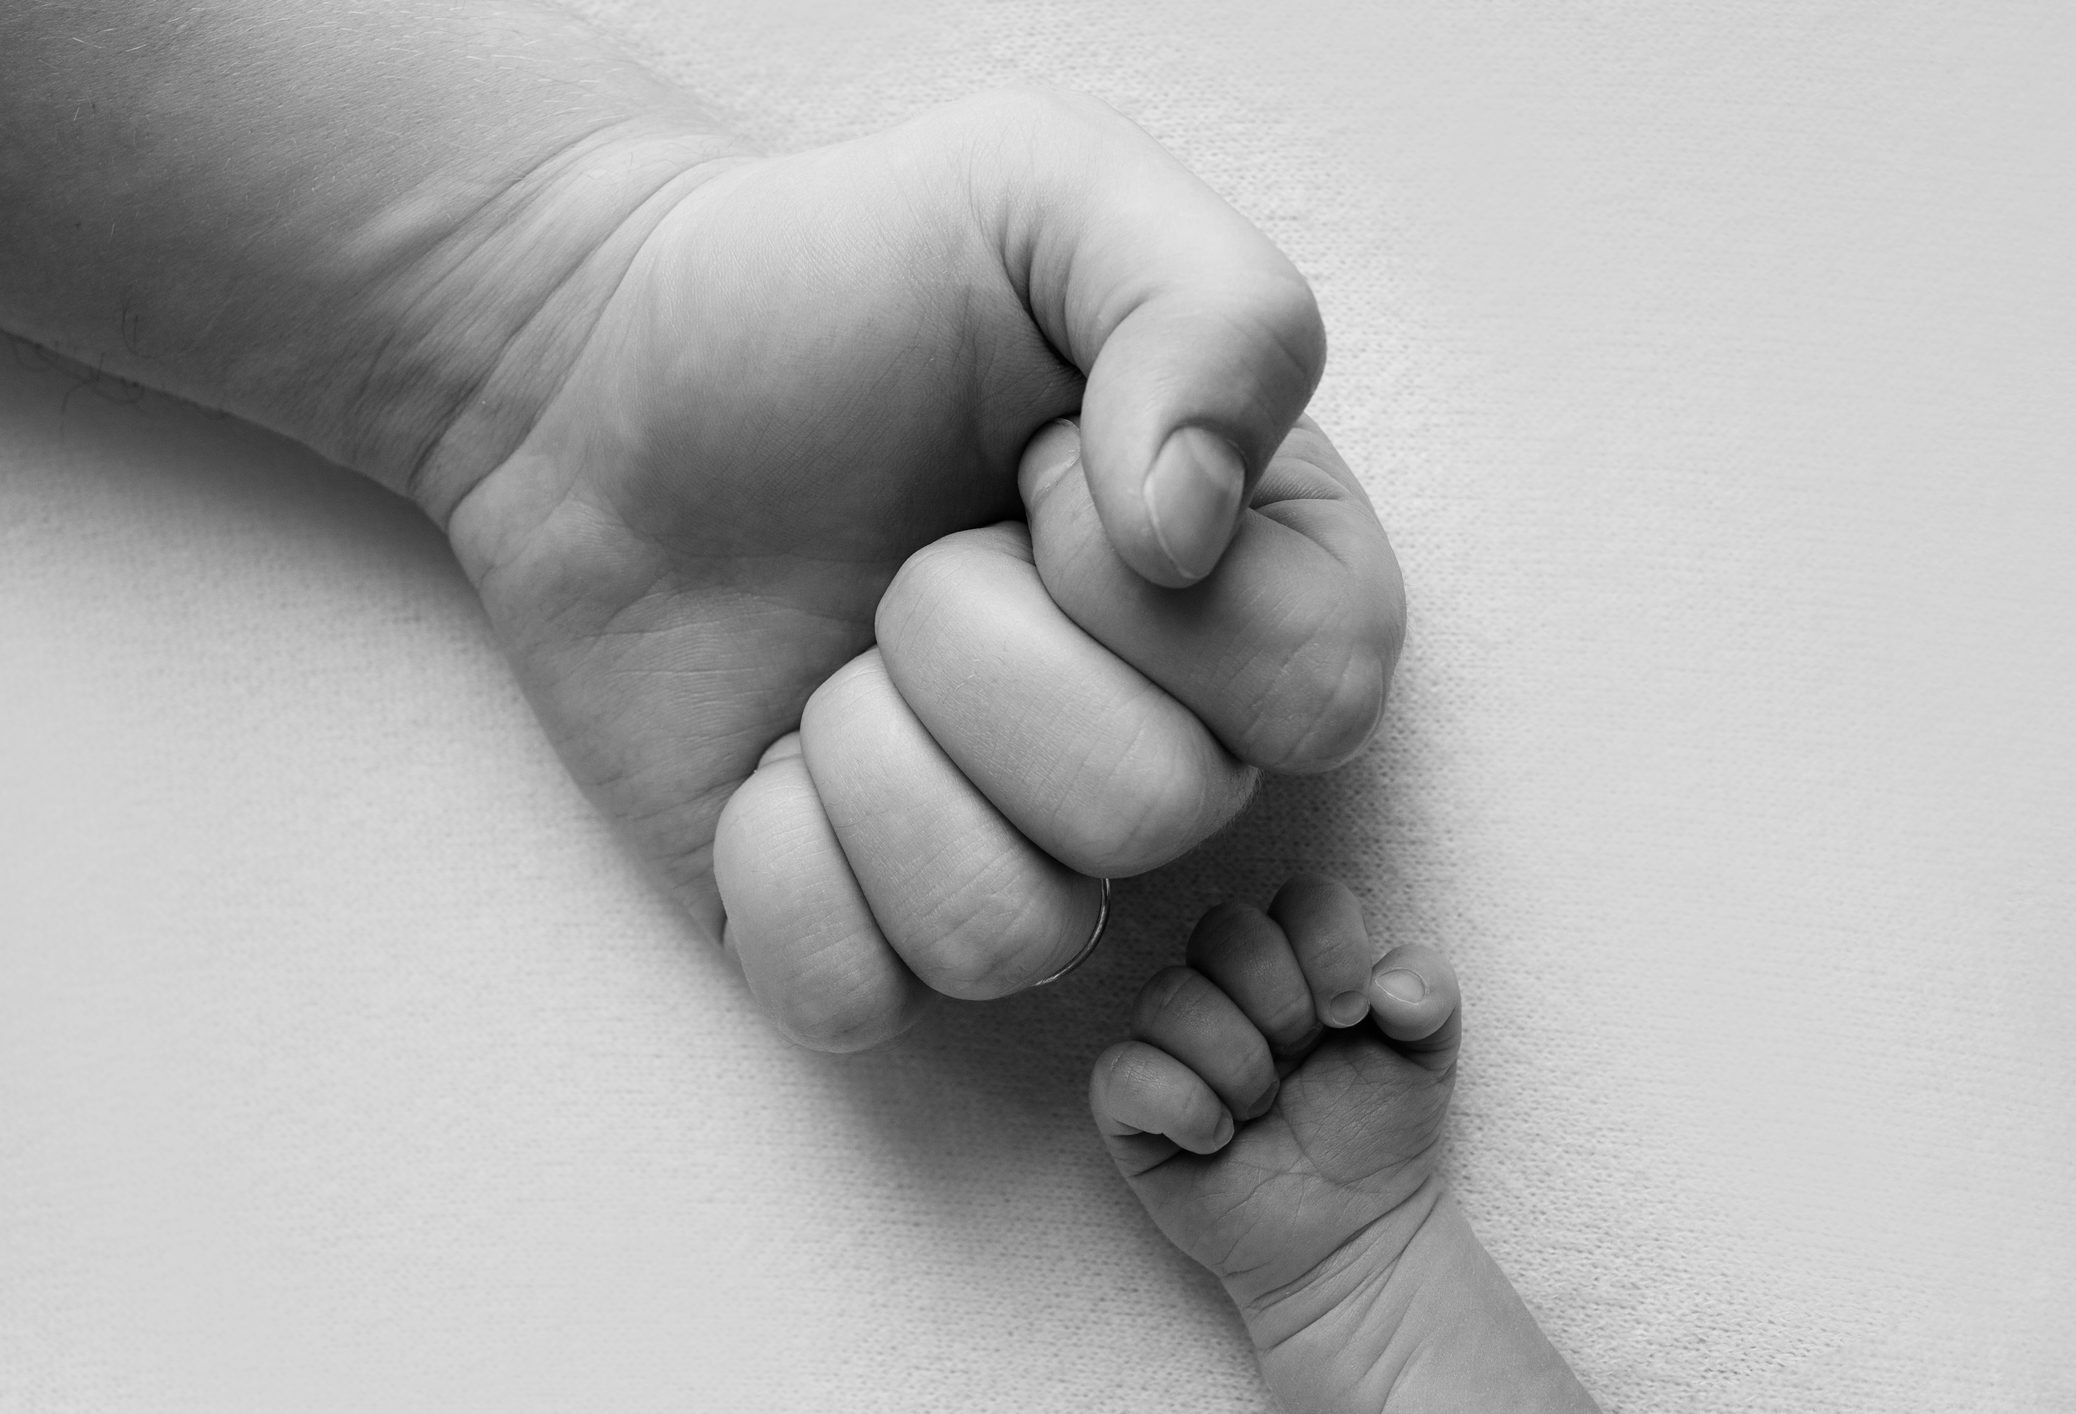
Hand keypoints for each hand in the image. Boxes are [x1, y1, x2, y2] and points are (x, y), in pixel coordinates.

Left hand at [446, 91, 1404, 1049]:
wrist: (599, 366)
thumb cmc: (834, 278)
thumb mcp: (1049, 193)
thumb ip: (1212, 312)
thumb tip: (1192, 537)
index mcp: (1247, 578)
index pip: (1320, 686)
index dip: (1153, 592)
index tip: (1034, 472)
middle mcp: (1155, 738)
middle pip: (1154, 810)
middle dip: (976, 647)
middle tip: (910, 554)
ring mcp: (1009, 852)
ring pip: (1014, 934)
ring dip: (877, 759)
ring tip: (840, 653)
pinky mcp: (855, 931)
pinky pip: (856, 995)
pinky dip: (780, 867)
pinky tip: (768, 757)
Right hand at [1090, 878, 1594, 1412]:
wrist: (1353, 1234)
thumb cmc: (1376, 1134)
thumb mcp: (1428, 1058)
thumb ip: (1430, 993)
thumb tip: (1387, 983)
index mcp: (1296, 961)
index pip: (1300, 897)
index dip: (1328, 945)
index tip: (1352, 1015)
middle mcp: (1227, 988)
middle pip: (1224, 928)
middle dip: (1279, 1000)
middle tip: (1303, 1059)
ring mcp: (1172, 1043)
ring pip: (1168, 995)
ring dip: (1235, 1061)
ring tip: (1264, 1109)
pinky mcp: (1131, 1106)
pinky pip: (1121, 1071)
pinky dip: (1180, 1104)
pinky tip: (1219, 1139)